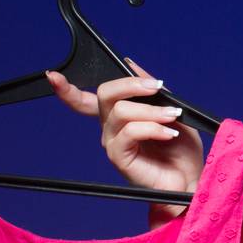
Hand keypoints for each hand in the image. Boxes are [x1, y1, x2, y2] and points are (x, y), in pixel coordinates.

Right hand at [43, 57, 204, 221]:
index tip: (52, 76)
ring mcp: (112, 142)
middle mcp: (110, 127)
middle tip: (156, 87)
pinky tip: (168, 134)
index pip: (84, 100)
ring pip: (121, 111)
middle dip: (131, 84)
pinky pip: (130, 132)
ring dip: (152, 110)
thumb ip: (150, 89)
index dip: (66, 89)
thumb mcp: (171, 109)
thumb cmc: (180, 149)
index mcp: (119, 115)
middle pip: (104, 94)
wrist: (189, 179)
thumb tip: (130, 64)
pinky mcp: (118, 157)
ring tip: (172, 117)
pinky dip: (153, 128)